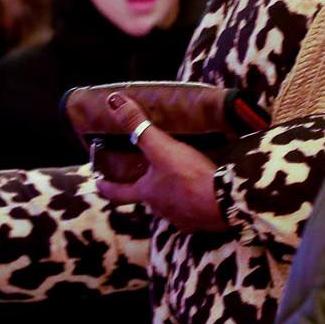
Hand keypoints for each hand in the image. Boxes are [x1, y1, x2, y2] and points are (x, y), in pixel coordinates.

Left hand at [89, 94, 229, 233]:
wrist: (226, 202)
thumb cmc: (189, 176)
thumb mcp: (162, 147)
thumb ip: (138, 126)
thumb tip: (113, 101)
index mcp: (148, 193)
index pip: (120, 193)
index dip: (107, 187)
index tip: (98, 184)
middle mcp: (161, 209)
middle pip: (147, 199)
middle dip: (146, 188)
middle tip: (146, 176)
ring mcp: (182, 218)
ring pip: (170, 206)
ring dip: (170, 196)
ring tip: (176, 182)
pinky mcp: (202, 222)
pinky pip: (192, 212)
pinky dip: (192, 203)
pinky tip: (199, 195)